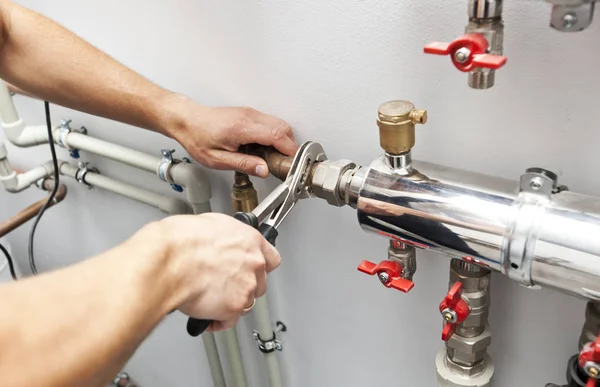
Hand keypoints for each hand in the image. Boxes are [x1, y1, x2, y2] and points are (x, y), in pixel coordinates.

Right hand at [157, 213, 280, 331]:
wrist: (171, 261)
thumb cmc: (182, 241)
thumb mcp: (209, 224)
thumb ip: (225, 238)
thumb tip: (220, 243)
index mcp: (250, 240)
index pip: (271, 258)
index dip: (259, 267)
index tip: (251, 270)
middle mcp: (253, 263)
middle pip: (259, 283)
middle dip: (243, 286)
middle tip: (224, 285)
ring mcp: (246, 286)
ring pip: (246, 303)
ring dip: (232, 303)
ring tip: (211, 299)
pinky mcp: (234, 307)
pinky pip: (230, 320)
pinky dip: (219, 321)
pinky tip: (207, 315)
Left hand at [164, 96, 297, 177]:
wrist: (187, 120)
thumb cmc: (198, 137)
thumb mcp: (218, 160)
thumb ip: (244, 164)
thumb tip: (264, 169)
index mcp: (242, 128)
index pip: (277, 135)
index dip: (289, 150)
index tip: (291, 162)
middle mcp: (249, 116)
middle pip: (283, 127)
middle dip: (289, 146)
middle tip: (284, 163)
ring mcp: (250, 113)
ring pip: (279, 123)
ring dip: (283, 140)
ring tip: (274, 157)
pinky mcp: (249, 113)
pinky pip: (271, 122)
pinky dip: (275, 135)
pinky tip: (265, 148)